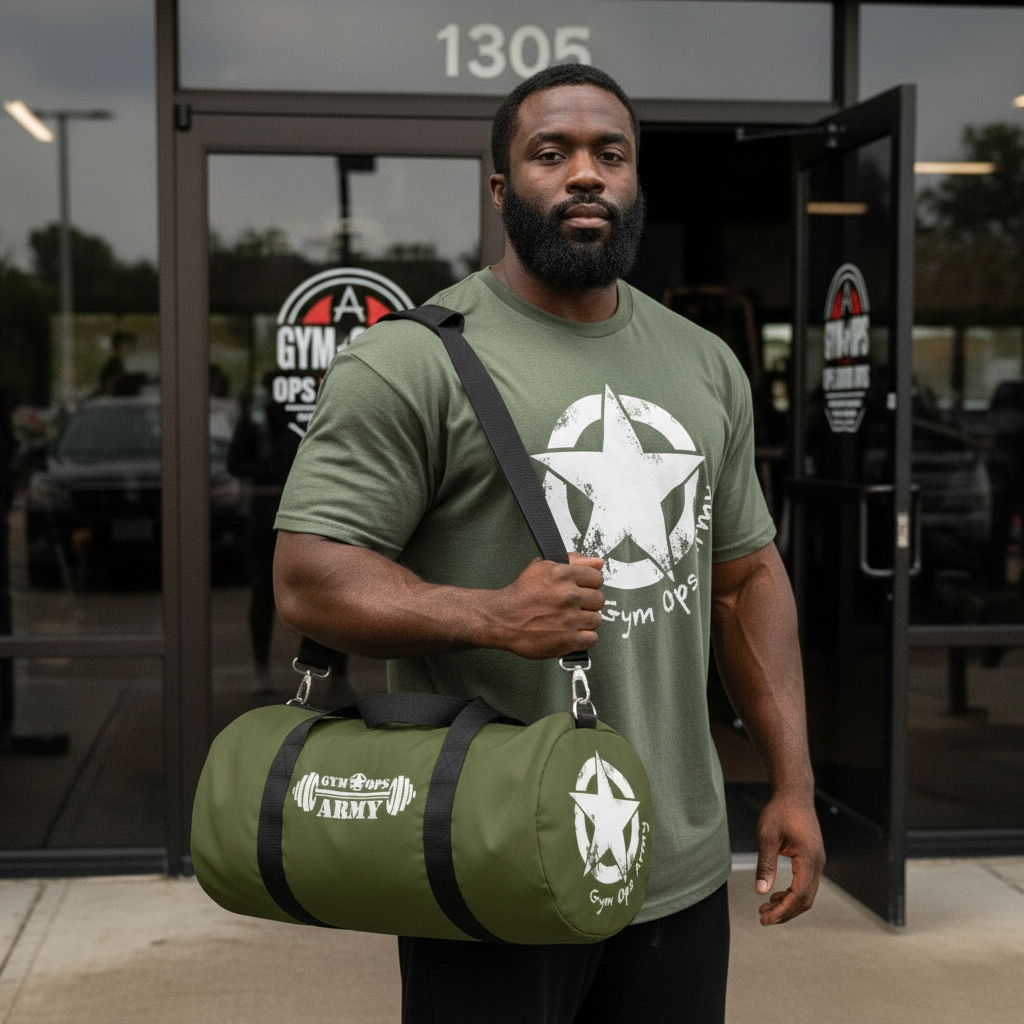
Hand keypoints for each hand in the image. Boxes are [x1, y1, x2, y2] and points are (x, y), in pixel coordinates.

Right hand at [495, 553, 604, 659]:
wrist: (502, 619)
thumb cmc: (521, 594)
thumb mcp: (543, 566)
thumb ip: (574, 560)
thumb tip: (598, 562)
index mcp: (563, 575)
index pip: (597, 578)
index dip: (589, 584)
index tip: (580, 590)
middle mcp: (567, 596)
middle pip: (599, 600)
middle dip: (587, 603)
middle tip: (572, 606)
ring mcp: (568, 619)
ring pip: (596, 619)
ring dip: (585, 621)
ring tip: (569, 619)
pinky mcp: (567, 640)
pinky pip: (592, 639)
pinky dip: (584, 638)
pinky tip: (572, 633)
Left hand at [754, 792, 824, 925]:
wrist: (794, 794)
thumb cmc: (780, 811)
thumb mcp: (767, 836)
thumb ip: (765, 864)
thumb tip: (760, 891)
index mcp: (809, 858)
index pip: (799, 895)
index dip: (783, 911)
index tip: (765, 919)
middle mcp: (818, 863)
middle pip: (805, 900)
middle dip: (785, 912)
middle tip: (762, 918)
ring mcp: (817, 862)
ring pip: (807, 894)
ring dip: (788, 905)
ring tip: (766, 910)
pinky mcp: (813, 859)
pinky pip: (805, 884)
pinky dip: (792, 894)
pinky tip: (775, 896)